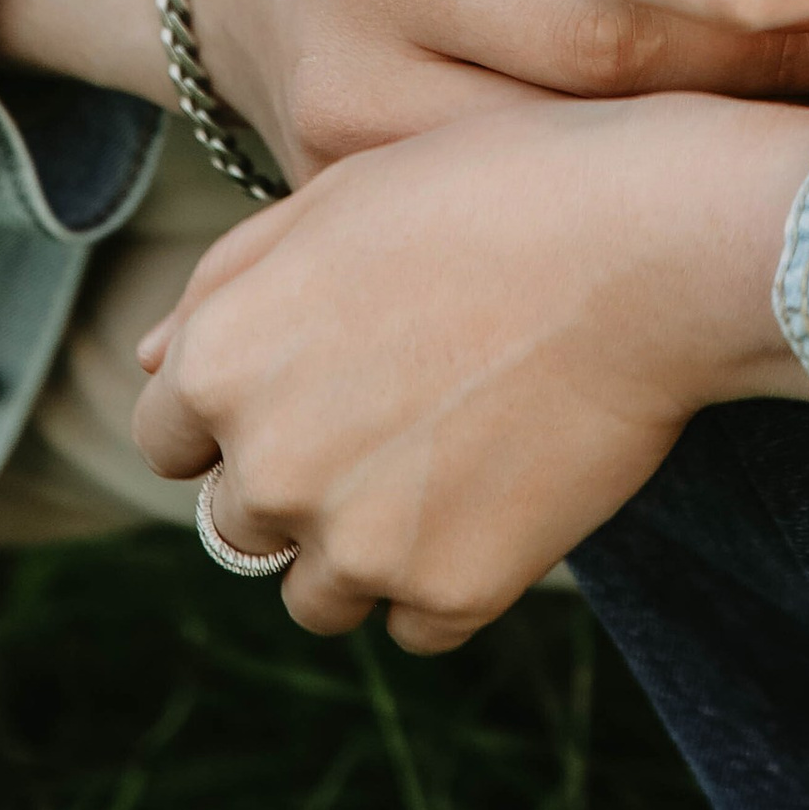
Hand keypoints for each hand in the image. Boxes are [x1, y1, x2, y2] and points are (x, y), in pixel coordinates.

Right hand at [0, 0, 808, 182]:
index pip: (606, 38)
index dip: (749, 43)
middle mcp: (358, 88)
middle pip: (588, 147)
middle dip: (734, 128)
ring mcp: (336, 188)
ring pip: (548, 221)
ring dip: (676, 196)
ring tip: (803, 169)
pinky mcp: (343, 245)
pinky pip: (492, 252)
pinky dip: (592, 233)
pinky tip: (684, 215)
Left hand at [133, 92, 808, 648]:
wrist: (657, 243)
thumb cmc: (501, 187)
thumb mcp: (343, 193)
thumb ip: (229, 281)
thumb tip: (151, 364)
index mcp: (221, 363)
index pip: (168, 438)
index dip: (236, 406)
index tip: (315, 375)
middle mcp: (267, 469)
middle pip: (242, 521)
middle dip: (302, 475)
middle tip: (403, 403)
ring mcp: (358, 544)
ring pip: (321, 591)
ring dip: (367, 542)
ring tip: (457, 447)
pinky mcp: (452, 592)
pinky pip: (416, 623)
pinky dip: (451, 573)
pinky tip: (505, 485)